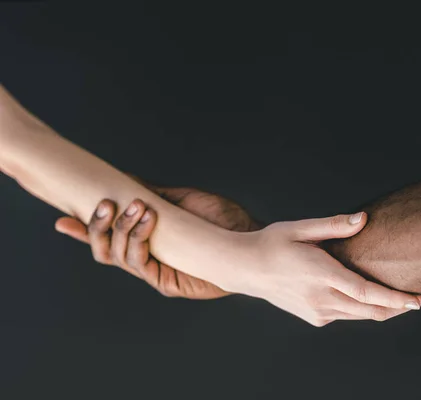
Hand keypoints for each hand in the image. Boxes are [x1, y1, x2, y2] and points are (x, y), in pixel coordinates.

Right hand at [55, 178, 260, 298]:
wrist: (248, 235)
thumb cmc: (220, 219)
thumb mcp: (181, 200)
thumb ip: (151, 194)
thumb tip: (123, 177)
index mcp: (145, 239)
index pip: (107, 237)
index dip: (83, 231)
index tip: (62, 218)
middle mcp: (146, 257)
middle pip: (104, 251)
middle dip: (97, 227)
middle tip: (107, 203)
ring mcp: (155, 271)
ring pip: (118, 257)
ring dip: (122, 229)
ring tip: (138, 207)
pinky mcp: (167, 282)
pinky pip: (141, 266)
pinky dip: (137, 243)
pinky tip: (146, 221)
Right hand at [228, 212, 420, 325]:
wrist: (245, 269)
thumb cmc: (272, 243)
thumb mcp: (299, 228)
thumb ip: (333, 226)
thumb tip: (363, 219)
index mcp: (320, 274)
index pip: (365, 292)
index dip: (394, 298)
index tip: (418, 300)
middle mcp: (321, 298)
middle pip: (371, 310)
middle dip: (401, 306)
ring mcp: (318, 312)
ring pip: (362, 316)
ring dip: (386, 309)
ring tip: (408, 296)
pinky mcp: (315, 317)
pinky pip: (348, 315)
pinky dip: (365, 308)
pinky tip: (374, 296)